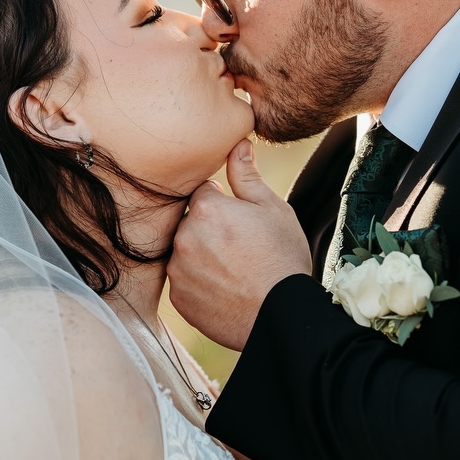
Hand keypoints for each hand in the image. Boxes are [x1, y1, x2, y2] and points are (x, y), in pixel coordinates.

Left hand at [169, 139, 312, 350]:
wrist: (280, 315)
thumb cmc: (282, 258)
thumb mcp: (273, 209)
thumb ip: (247, 175)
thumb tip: (238, 144)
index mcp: (205, 208)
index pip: (204, 192)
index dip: (225, 205)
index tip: (241, 221)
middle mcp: (182, 236)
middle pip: (191, 222)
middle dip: (210, 229)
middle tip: (241, 247)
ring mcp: (177, 270)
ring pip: (186, 252)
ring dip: (202, 255)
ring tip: (234, 270)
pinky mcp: (178, 298)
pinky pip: (185, 281)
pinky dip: (200, 283)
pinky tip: (226, 288)